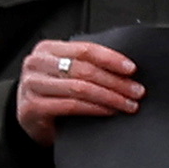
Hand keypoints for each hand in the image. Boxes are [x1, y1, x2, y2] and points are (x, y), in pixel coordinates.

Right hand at [12, 40, 142, 140]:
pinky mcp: (33, 107)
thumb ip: (88, 65)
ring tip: (128, 104)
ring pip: (79, 88)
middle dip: (116, 81)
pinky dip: (95, 108)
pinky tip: (110, 111)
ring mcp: (32, 85)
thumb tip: (126, 70)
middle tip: (136, 91)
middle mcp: (36, 64)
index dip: (111, 58)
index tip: (132, 69)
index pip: (84, 49)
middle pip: (84, 69)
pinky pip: (71, 106)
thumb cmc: (54, 92)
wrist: (32, 118)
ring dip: (110, 97)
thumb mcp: (68, 72)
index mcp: (47, 49)